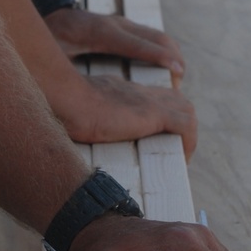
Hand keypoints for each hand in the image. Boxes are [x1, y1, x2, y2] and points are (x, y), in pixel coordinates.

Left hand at [46, 8, 185, 82]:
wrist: (48, 8)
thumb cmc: (49, 35)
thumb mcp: (52, 51)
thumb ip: (62, 66)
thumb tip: (71, 88)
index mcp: (101, 32)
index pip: (137, 44)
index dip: (159, 57)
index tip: (177, 72)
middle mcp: (117, 24)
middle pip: (157, 37)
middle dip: (174, 59)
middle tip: (178, 86)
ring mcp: (123, 23)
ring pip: (158, 36)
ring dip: (172, 55)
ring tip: (176, 81)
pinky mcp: (125, 28)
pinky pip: (152, 38)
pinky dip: (164, 52)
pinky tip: (166, 70)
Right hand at [62, 77, 197, 156]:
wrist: (66, 100)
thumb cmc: (60, 109)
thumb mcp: (72, 113)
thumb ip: (78, 120)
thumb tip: (65, 136)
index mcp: (119, 91)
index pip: (150, 98)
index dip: (160, 113)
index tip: (156, 136)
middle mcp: (137, 93)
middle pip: (174, 100)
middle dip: (180, 123)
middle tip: (175, 149)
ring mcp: (147, 101)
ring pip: (185, 109)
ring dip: (188, 134)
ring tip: (181, 157)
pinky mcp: (153, 113)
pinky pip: (185, 126)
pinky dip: (189, 141)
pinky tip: (183, 159)